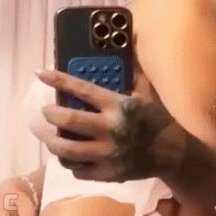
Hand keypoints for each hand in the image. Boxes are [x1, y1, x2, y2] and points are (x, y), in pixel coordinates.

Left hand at [35, 69, 172, 182]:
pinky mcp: (108, 174)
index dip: (58, 80)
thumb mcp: (148, 93)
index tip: (41, 74)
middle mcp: (111, 129)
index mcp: (118, 106)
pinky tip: (72, 157)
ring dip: (53, 142)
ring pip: (67, 150)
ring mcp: (108, 154)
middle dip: (50, 114)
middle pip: (68, 121)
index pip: (82, 89)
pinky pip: (78, 170)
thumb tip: (133, 41)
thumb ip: (134, 72)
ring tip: (52, 137)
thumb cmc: (159, 120)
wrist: (174, 154)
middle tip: (46, 111)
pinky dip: (71, 163)